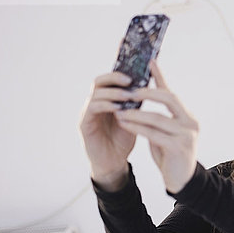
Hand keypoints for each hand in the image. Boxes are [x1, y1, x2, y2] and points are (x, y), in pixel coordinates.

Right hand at [79, 71, 136, 190]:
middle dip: (115, 78)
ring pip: (96, 93)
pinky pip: (92, 108)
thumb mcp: (133, 117)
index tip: (136, 70)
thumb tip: (149, 83)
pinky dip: (105, 105)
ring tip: (129, 95)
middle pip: (99, 81)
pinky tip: (118, 108)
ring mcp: (87, 112)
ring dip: (113, 93)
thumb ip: (136, 102)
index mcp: (106, 98)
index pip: (109, 78)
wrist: (114, 162)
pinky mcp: (84, 123)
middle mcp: (94, 102)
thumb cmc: (123, 138)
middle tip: (130, 80)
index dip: (120, 71)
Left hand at [113, 60, 198, 193]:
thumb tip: (143, 98)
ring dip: (136, 113)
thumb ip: (158, 118)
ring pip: (158, 118)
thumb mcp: (164, 133)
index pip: (172, 93)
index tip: (149, 61)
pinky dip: (137, 127)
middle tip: (129, 90)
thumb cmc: (170, 156)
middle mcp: (191, 123)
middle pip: (170, 99)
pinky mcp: (179, 148)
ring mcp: (187, 135)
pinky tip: (124, 123)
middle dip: (148, 92)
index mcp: (188, 117)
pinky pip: (153, 133)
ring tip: (119, 110)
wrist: (181, 182)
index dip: (160, 77)